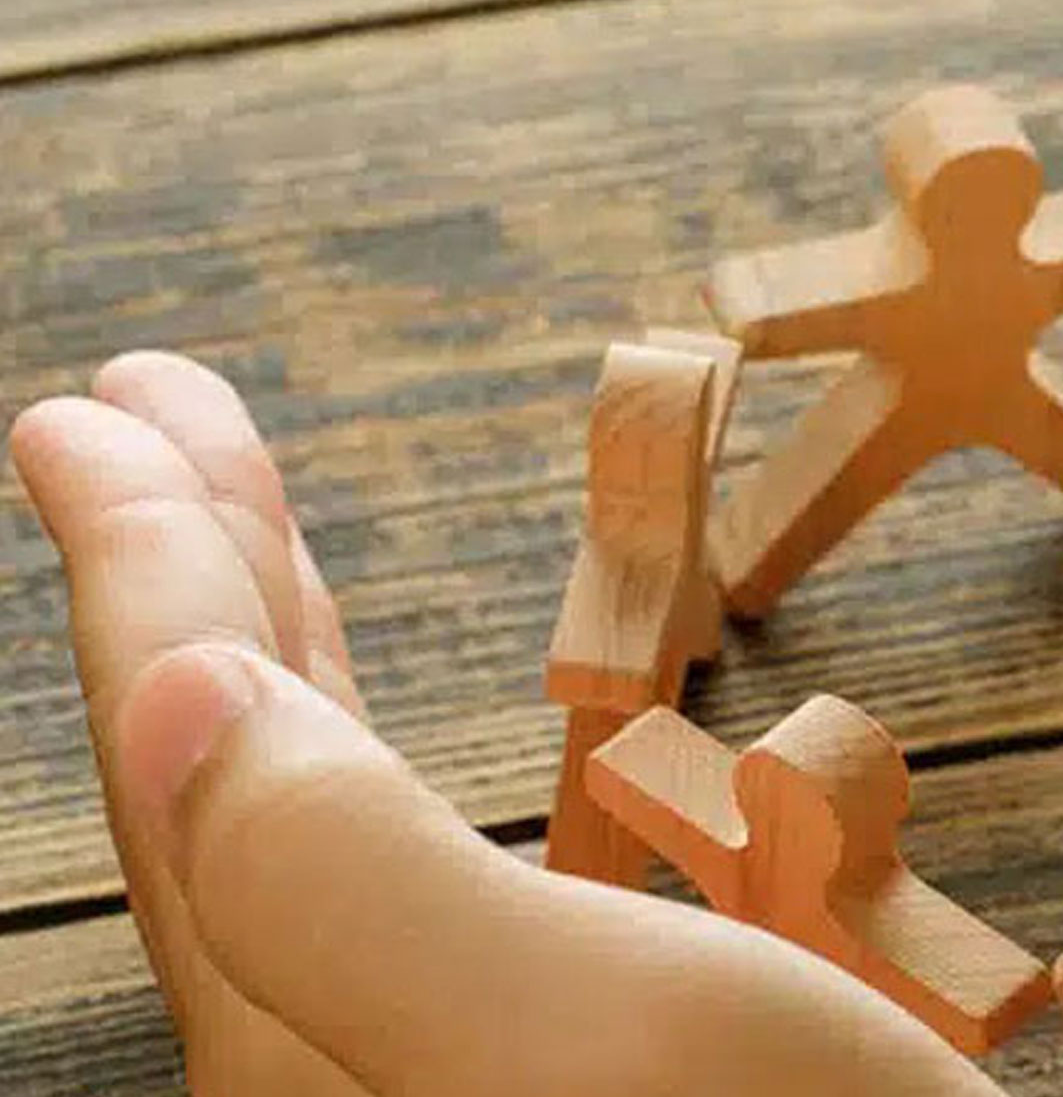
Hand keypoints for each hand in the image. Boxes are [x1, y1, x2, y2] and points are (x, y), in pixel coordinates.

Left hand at [10, 353, 1002, 1095]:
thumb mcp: (593, 1045)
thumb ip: (363, 892)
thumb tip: (177, 704)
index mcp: (326, 1061)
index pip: (195, 776)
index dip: (150, 577)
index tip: (94, 410)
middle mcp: (353, 1079)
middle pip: (226, 795)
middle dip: (197, 582)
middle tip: (147, 408)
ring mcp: (443, 1090)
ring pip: (315, 833)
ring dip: (281, 652)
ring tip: (252, 521)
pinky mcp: (545, 1090)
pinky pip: (410, 888)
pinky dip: (384, 769)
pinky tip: (397, 744)